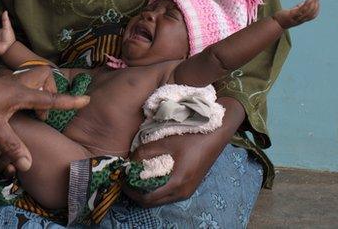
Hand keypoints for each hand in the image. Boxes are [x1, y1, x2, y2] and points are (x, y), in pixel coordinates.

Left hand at [0, 64, 59, 173]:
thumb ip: (12, 145)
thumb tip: (28, 164)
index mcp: (20, 94)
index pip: (50, 99)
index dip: (69, 102)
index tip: (86, 100)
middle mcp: (16, 85)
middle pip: (44, 81)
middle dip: (51, 93)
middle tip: (45, 115)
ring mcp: (6, 85)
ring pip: (30, 84)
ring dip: (36, 96)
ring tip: (33, 115)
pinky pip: (19, 88)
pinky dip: (24, 98)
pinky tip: (13, 113)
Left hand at [123, 98, 243, 206]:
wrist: (215, 135)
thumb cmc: (192, 136)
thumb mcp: (165, 142)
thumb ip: (145, 152)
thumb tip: (129, 160)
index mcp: (177, 183)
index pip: (147, 198)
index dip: (131, 191)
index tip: (121, 180)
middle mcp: (182, 192)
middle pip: (153, 202)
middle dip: (136, 193)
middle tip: (125, 179)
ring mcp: (187, 191)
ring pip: (160, 200)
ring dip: (146, 191)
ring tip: (135, 176)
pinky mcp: (189, 187)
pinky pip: (168, 194)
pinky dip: (156, 189)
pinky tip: (150, 176)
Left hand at [273, 0, 319, 28]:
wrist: (276, 23)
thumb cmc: (284, 17)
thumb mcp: (294, 12)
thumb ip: (300, 7)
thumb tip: (307, 1)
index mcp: (303, 19)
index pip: (313, 15)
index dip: (317, 7)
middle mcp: (301, 19)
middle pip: (312, 12)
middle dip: (316, 3)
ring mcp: (297, 18)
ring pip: (308, 11)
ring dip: (312, 3)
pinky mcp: (292, 15)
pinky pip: (301, 10)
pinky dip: (306, 5)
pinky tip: (308, 0)